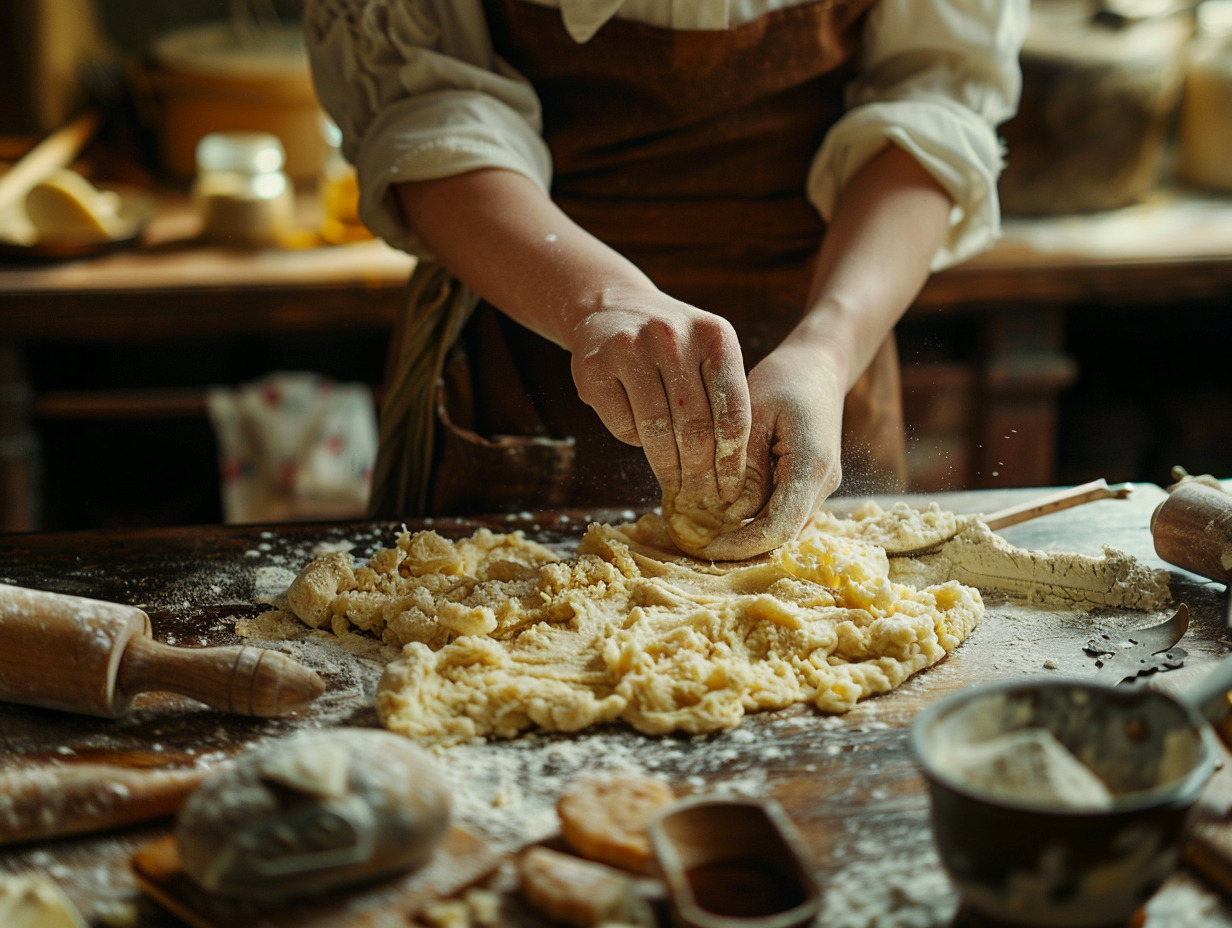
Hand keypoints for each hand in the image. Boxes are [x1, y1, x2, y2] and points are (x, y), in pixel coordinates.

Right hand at [565, 288, 750, 507]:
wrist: (610, 309)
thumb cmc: (671, 346)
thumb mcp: (707, 354)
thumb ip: (722, 400)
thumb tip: (730, 475)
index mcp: (715, 335)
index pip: (732, 411)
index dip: (732, 460)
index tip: (731, 491)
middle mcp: (672, 336)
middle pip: (694, 427)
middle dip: (699, 473)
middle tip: (701, 498)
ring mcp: (629, 348)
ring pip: (656, 431)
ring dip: (668, 468)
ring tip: (675, 486)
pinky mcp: (594, 367)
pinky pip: (623, 426)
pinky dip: (634, 442)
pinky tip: (641, 440)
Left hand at [698, 344, 843, 559]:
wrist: (820, 366)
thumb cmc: (786, 379)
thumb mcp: (755, 412)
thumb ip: (745, 462)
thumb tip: (730, 512)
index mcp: (810, 465)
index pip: (778, 526)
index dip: (742, 544)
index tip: (706, 547)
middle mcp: (821, 484)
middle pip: (781, 535)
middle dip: (740, 545)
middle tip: (696, 545)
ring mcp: (818, 487)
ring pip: (781, 528)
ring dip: (746, 535)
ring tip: (704, 532)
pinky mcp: (808, 485)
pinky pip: (781, 513)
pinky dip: (753, 519)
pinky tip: (722, 514)